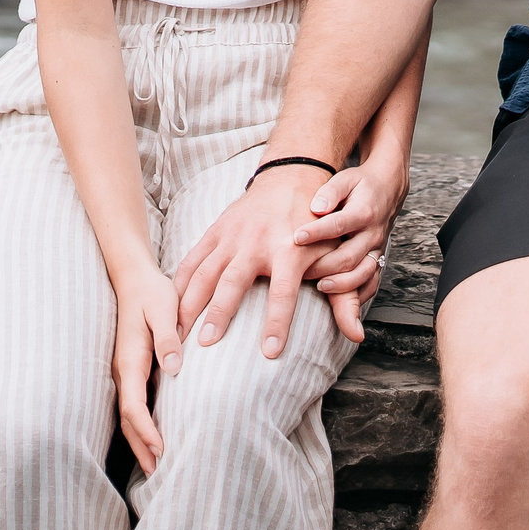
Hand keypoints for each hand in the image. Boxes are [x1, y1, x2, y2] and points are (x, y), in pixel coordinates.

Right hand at [111, 267, 184, 474]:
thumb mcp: (163, 309)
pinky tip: (156, 437)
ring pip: (129, 414)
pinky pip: (135, 404)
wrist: (135, 277)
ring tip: (157, 467)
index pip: (134, 405)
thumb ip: (167, 338)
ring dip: (141, 440)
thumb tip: (173, 368)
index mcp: (130, 359)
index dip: (146, 430)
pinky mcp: (134, 369)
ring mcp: (126, 371)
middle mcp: (124, 370)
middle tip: (160, 474)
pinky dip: (142, 426)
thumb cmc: (152, 292)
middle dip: (142, 446)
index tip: (162, 448)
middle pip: (129, 418)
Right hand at [172, 164, 329, 360]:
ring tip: (179, 334)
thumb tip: (358, 334)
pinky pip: (192, 259)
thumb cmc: (316, 225)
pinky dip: (178, 284)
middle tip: (206, 345)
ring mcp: (232, 236)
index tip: (270, 352)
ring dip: (189, 303)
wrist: (293, 177)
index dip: (277, 322)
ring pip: (204, 271)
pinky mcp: (216, 231)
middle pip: (233, 282)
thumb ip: (345, 297)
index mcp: (289, 250)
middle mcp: (257, 242)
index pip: (284, 292)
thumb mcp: (335, 255)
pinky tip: (170, 308)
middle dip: (218, 313)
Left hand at [296, 154, 409, 341]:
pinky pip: (372, 282)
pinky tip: (342, 302)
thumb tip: (316, 207)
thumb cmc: (361, 185)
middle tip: (300, 271)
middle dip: (324, 266)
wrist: (388, 188)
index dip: (316, 232)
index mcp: (363, 211)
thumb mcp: (346, 179)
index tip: (296, 238)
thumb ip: (330, 192)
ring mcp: (377, 248)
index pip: (338, 224)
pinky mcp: (378, 259)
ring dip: (342, 284)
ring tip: (321, 286)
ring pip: (363, 273)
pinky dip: (359, 295)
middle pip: (350, 256)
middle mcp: (372, 233)